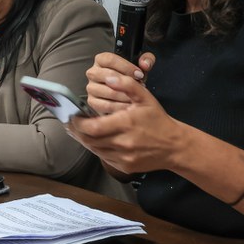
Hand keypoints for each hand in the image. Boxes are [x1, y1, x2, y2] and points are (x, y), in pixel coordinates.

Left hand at [69, 72, 184, 174]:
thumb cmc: (158, 120)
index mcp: (126, 124)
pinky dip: (96, 148)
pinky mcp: (124, 166)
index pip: (93, 128)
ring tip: (78, 130)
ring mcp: (124, 157)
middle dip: (77, 131)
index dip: (78, 124)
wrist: (174, 146)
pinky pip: (104, 157)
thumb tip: (109, 78)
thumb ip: (127, 84)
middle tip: (69, 123)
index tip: (72, 117)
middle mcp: (123, 143)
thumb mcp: (145, 98)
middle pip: (90, 140)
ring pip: (95, 150)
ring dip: (84, 140)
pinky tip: (94, 139)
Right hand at [85, 51, 154, 114]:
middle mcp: (93, 72)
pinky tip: (129, 106)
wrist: (125, 94)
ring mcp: (91, 88)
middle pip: (107, 75)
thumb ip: (146, 60)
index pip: (109, 59)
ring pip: (108, 91)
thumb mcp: (140, 66)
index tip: (139, 74)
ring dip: (125, 96)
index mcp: (101, 60)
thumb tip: (145, 64)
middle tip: (138, 88)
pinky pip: (106, 105)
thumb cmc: (130, 78)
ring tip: (136, 97)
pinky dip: (120, 107)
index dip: (126, 67)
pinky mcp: (92, 102)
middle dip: (126, 83)